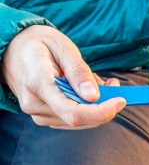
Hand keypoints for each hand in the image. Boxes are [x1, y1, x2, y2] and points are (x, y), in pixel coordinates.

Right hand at [1, 25, 125, 128]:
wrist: (12, 49)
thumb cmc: (37, 44)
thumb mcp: (61, 47)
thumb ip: (79, 72)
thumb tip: (94, 96)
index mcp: (38, 84)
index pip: (74, 113)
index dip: (102, 112)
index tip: (120, 100)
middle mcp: (35, 104)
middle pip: (80, 119)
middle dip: (104, 105)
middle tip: (113, 84)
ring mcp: (38, 113)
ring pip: (80, 121)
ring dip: (96, 106)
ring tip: (96, 82)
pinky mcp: (44, 117)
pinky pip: (73, 119)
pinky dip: (87, 108)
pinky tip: (85, 91)